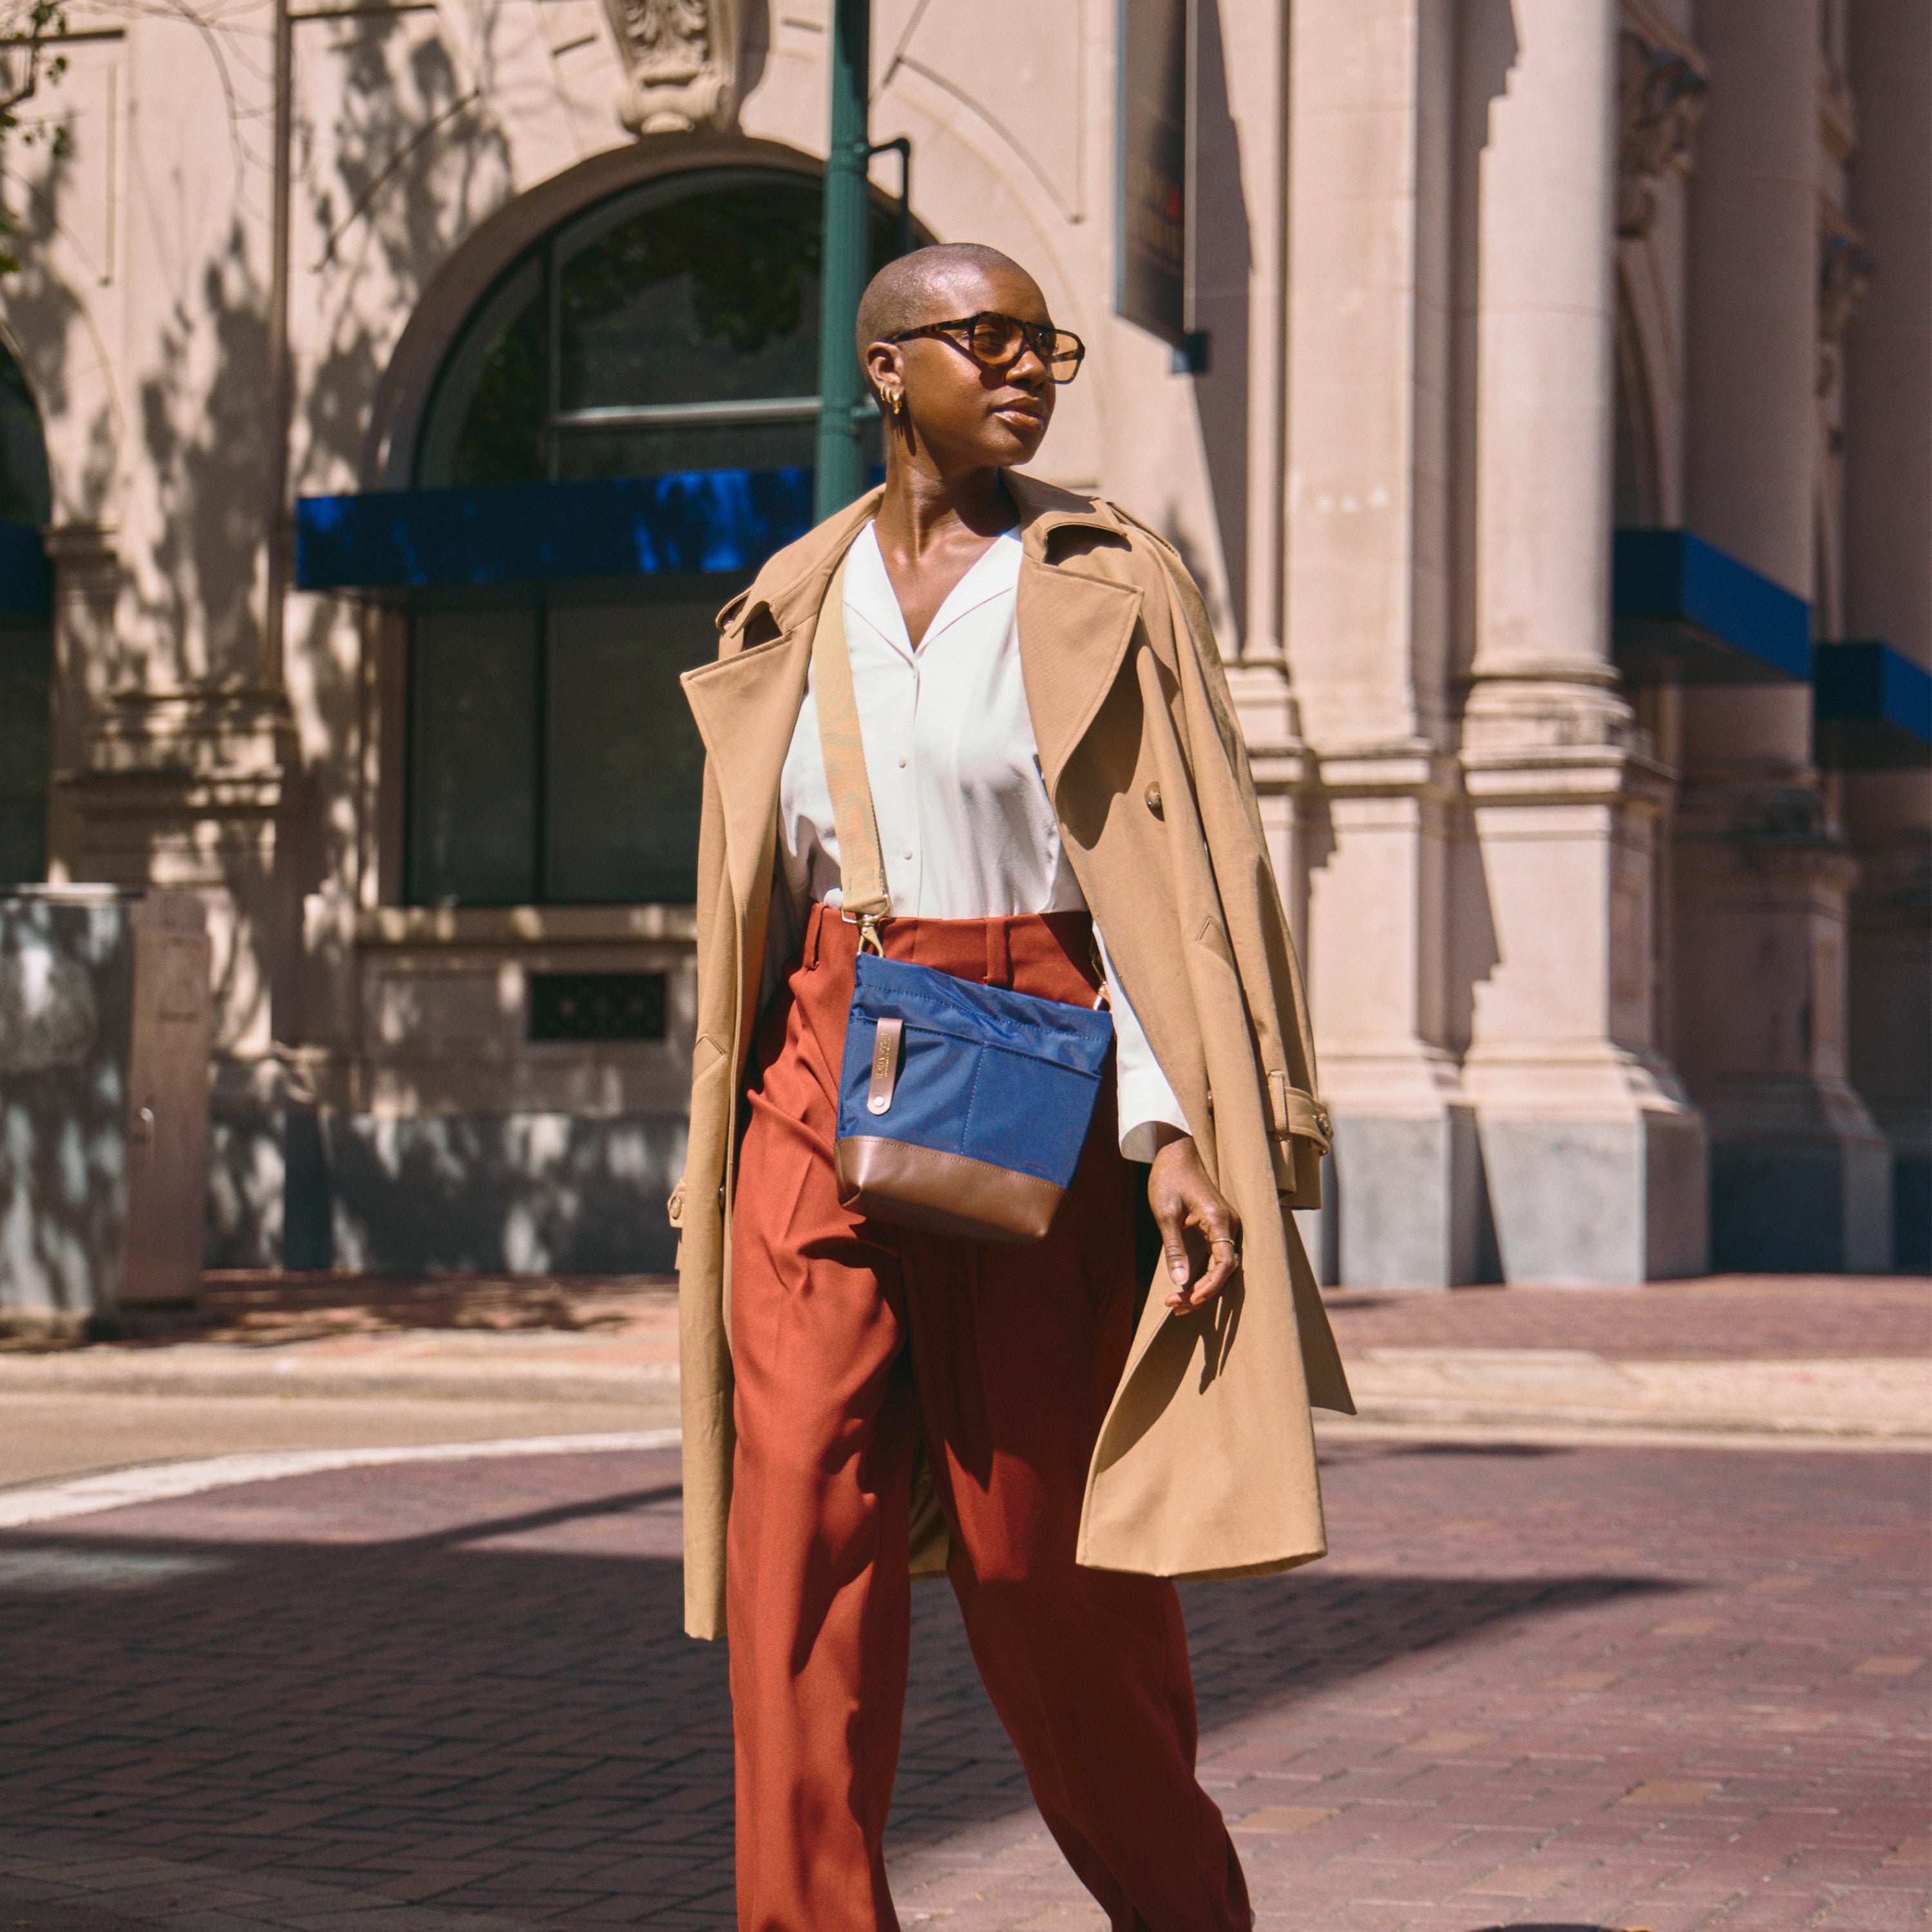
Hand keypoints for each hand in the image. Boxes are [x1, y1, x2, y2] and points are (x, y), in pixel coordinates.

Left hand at [1146, 1129, 1241, 1313]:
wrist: (1176, 1150)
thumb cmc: (1169, 1177)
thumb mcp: (1165, 1213)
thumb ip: (1174, 1248)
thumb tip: (1180, 1282)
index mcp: (1219, 1220)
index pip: (1224, 1264)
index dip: (1209, 1287)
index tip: (1188, 1299)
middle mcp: (1229, 1224)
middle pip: (1223, 1270)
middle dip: (1201, 1293)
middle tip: (1174, 1306)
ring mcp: (1226, 1226)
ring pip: (1220, 1267)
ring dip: (1201, 1287)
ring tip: (1176, 1304)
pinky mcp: (1218, 1227)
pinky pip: (1216, 1257)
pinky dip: (1202, 1275)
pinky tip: (1185, 1288)